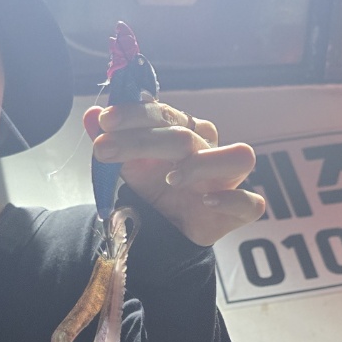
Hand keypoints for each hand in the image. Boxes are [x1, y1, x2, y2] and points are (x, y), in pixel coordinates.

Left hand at [85, 101, 261, 246]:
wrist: (167, 228)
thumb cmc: (153, 187)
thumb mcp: (127, 164)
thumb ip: (110, 140)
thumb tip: (90, 115)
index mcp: (185, 130)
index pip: (164, 113)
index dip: (135, 113)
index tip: (105, 121)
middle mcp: (209, 149)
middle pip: (186, 135)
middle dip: (143, 141)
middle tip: (106, 150)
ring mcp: (228, 179)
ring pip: (238, 157)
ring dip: (202, 164)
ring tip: (171, 178)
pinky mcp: (240, 210)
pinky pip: (251, 202)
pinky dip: (232, 200)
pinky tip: (206, 202)